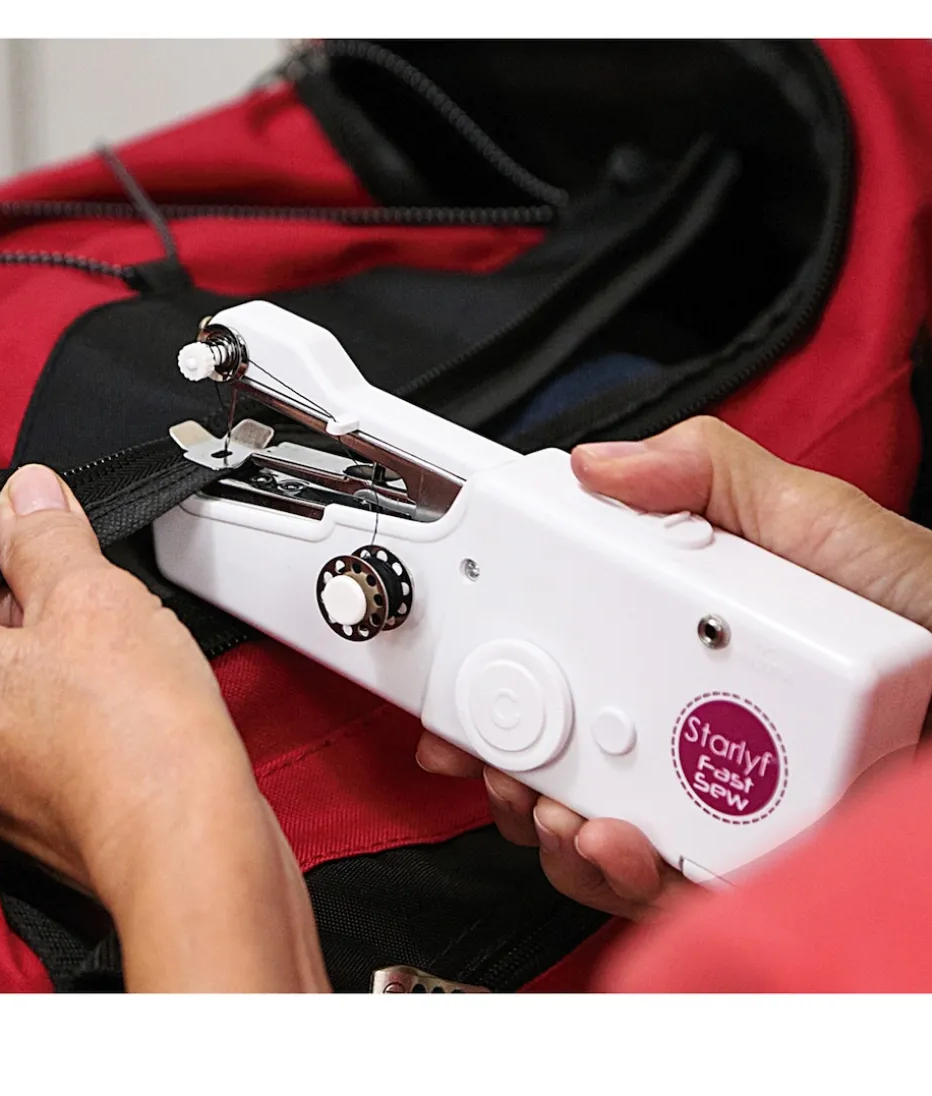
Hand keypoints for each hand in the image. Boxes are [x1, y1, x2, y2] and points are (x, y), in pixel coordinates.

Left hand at [0, 464, 328, 991]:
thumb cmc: (136, 742)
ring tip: (110, 636)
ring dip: (51, 645)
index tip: (20, 539)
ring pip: (2, 677)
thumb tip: (29, 498)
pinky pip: (37, 722)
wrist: (193, 840)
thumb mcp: (93, 597)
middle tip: (76, 584)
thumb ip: (48, 536)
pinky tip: (124, 687)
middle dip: (14, 594)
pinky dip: (72, 695)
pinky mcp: (37, 799)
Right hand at [417, 416, 931, 920]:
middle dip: (501, 754)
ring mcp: (704, 789)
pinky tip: (618, 841)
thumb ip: (706, 473)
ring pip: (584, 822)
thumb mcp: (805, 518)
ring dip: (545, 819)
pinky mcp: (735, 853)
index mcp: (673, 638)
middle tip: (488, 747)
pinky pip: (648, 881)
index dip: (494, 668)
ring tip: (557, 801)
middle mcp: (677, 716)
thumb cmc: (917, 608)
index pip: (560, 653)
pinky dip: (609, 872)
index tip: (460, 675)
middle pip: (554, 743)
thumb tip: (598, 465)